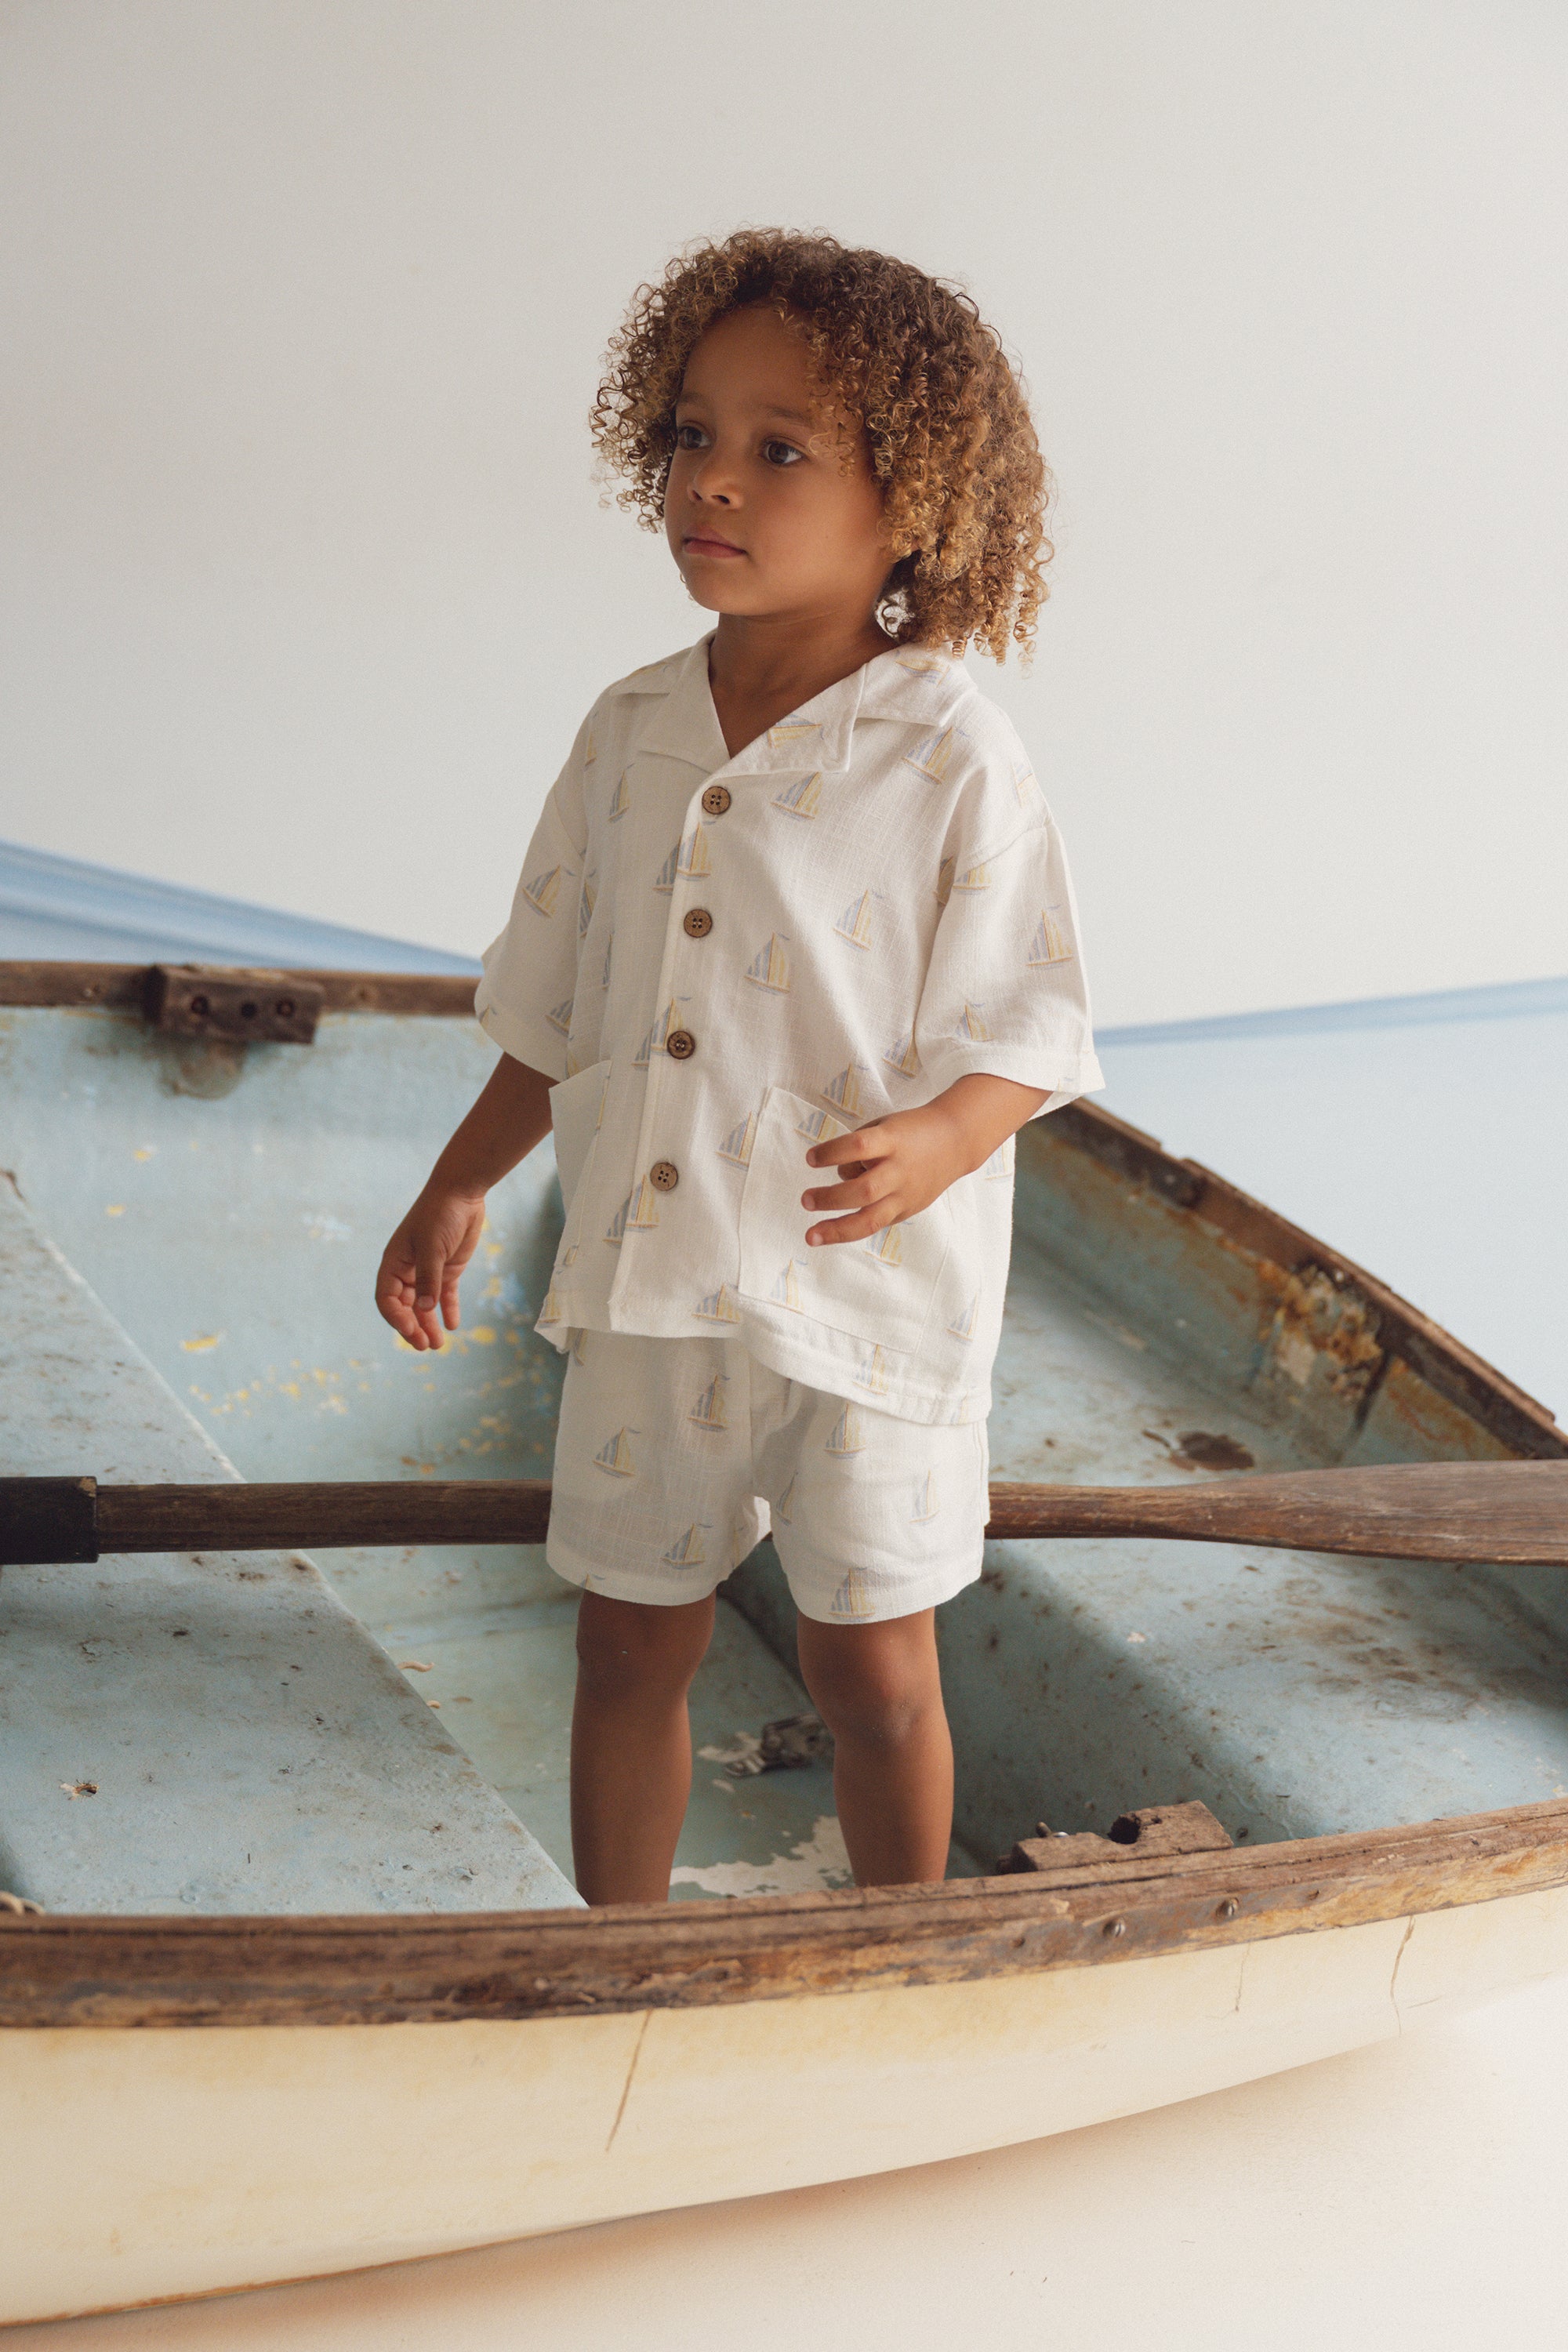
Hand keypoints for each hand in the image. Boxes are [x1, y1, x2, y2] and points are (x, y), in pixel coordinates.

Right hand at [375, 1185, 486, 1350]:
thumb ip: (429, 1278)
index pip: (387, 1299)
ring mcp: (427, 1270)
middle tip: (426, 1346)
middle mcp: (407, 1270)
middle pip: (405, 1307)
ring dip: (429, 1325)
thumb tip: (425, 1310)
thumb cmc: (440, 1214)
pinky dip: (447, 1311)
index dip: (396, 1318)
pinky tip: (452, 1325)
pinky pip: (444, 1295)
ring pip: (424, 1305)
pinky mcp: (448, 1269)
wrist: (461, 1192)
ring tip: (438, 1345)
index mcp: (394, 1263)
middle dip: (413, 1328)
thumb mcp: (432, 1247)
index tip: (411, 1331)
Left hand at [801, 1073, 1046, 1245]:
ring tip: (811, 1234)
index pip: (858, 1146)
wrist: (955, 1141)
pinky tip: (832, 1231)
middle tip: (805, 1200)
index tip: (809, 1158)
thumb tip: (836, 1176)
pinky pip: (876, 1224)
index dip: (831, 1153)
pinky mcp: (907, 1210)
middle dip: (830, 1198)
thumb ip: (859, 1149)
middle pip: (863, 1190)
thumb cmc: (910, 1131)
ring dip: (837, 1229)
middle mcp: (899, 1170)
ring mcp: (905, 1194)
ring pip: (870, 1219)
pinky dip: (852, 1228)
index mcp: (892, 1140)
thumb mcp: (883, 1127)